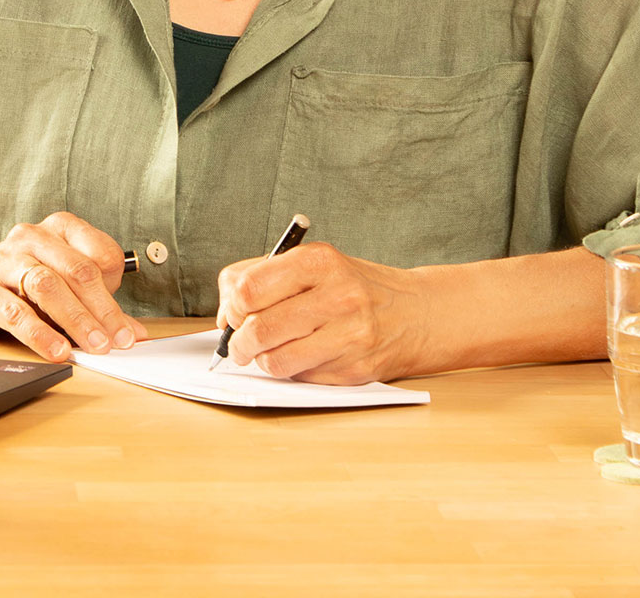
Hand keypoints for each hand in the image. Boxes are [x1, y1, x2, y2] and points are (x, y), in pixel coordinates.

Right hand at [0, 210, 148, 362]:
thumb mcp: (64, 280)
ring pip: (46, 285)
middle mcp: (33, 238)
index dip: (117, 290)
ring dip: (75, 319)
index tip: (128, 327)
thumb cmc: (24, 279)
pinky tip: (57, 350)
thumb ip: (98, 303)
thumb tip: (133, 333)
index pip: (100, 253)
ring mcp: (5, 261)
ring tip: (94, 346)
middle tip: (118, 341)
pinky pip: (15, 312)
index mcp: (61, 228)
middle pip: (76, 271)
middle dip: (102, 310)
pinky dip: (40, 334)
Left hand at [216, 242, 428, 383]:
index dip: (232, 307)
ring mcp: (349, 335)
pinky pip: (301, 379)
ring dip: (263, 362)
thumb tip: (224, 315)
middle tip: (240, 345)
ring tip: (268, 353)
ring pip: (276, 361)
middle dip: (239, 343)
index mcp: (320, 260)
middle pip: (259, 329)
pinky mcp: (354, 369)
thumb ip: (264, 277)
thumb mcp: (315, 263)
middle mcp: (337, 295)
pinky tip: (303, 358)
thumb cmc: (353, 286)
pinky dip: (292, 372)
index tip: (233, 314)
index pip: (250, 287)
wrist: (415, 313)